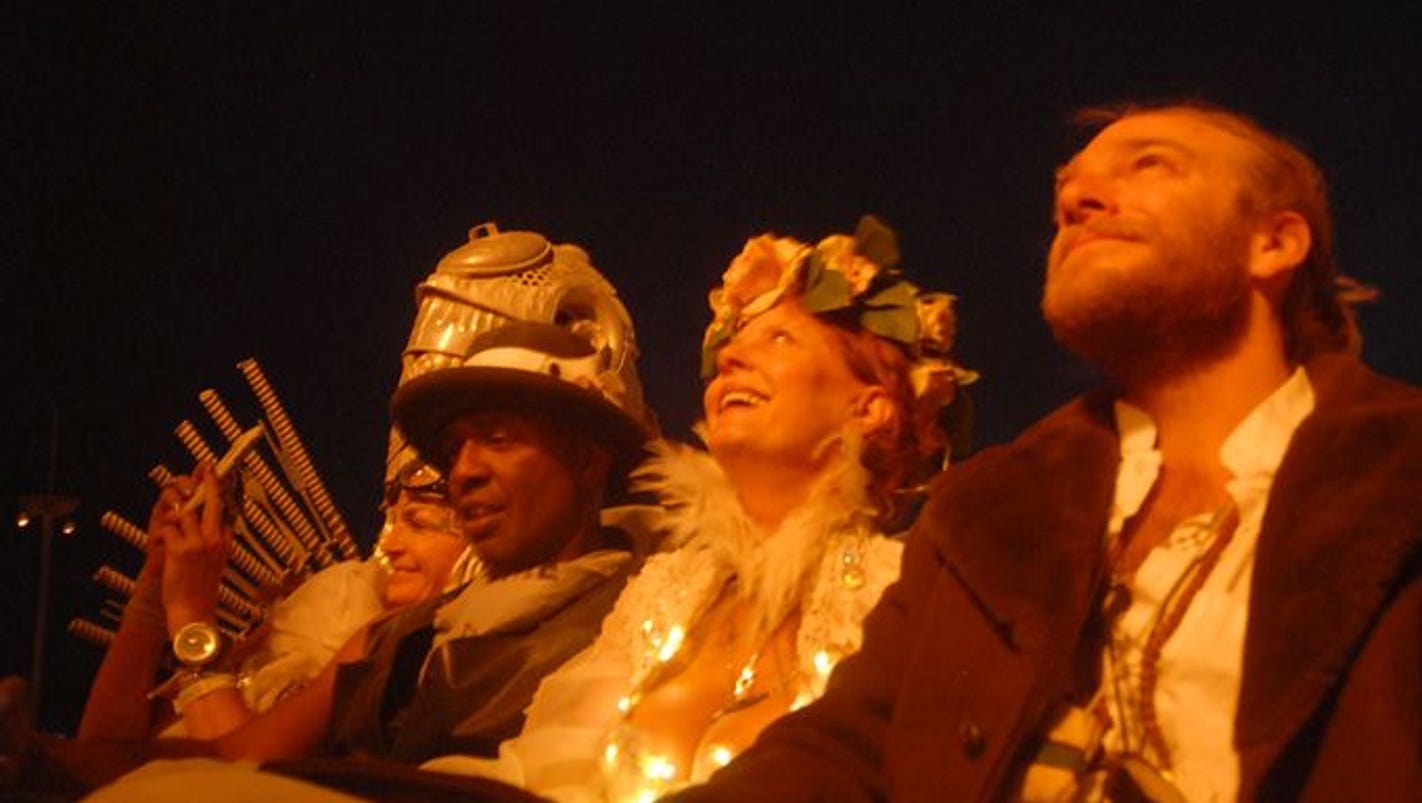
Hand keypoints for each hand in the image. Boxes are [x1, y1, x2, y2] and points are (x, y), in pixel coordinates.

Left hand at [160, 462, 233, 636]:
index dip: (218, 492)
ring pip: (184, 513)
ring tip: (165, 517)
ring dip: (171, 513)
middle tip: (206, 466)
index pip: (224, 511)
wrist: (193, 612)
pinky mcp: (180, 549)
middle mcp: (215, 539)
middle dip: (207, 481)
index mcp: (225, 543)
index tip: (216, 475)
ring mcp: (198, 543)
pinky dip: (159, 534)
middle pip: (212, 502)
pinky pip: (167, 529)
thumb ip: (220, 544)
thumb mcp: (218, 565)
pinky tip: (157, 545)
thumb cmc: (202, 591)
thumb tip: (225, 527)